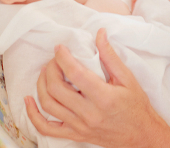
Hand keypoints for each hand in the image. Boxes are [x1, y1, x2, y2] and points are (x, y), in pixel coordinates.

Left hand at [25, 29, 169, 147]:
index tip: (60, 47)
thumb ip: (110, 56)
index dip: (63, 58)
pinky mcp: (75, 134)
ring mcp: (80, 126)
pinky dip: (33, 115)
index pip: (75, 74)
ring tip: (45, 72)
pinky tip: (29, 100)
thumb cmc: (136, 105)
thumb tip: (99, 34)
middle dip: (51, 69)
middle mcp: (89, 113)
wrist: (140, 135)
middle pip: (57, 89)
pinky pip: (46, 128)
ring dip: (42, 85)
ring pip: (49, 105)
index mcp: (104, 97)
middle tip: (55, 59)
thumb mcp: (128, 78)